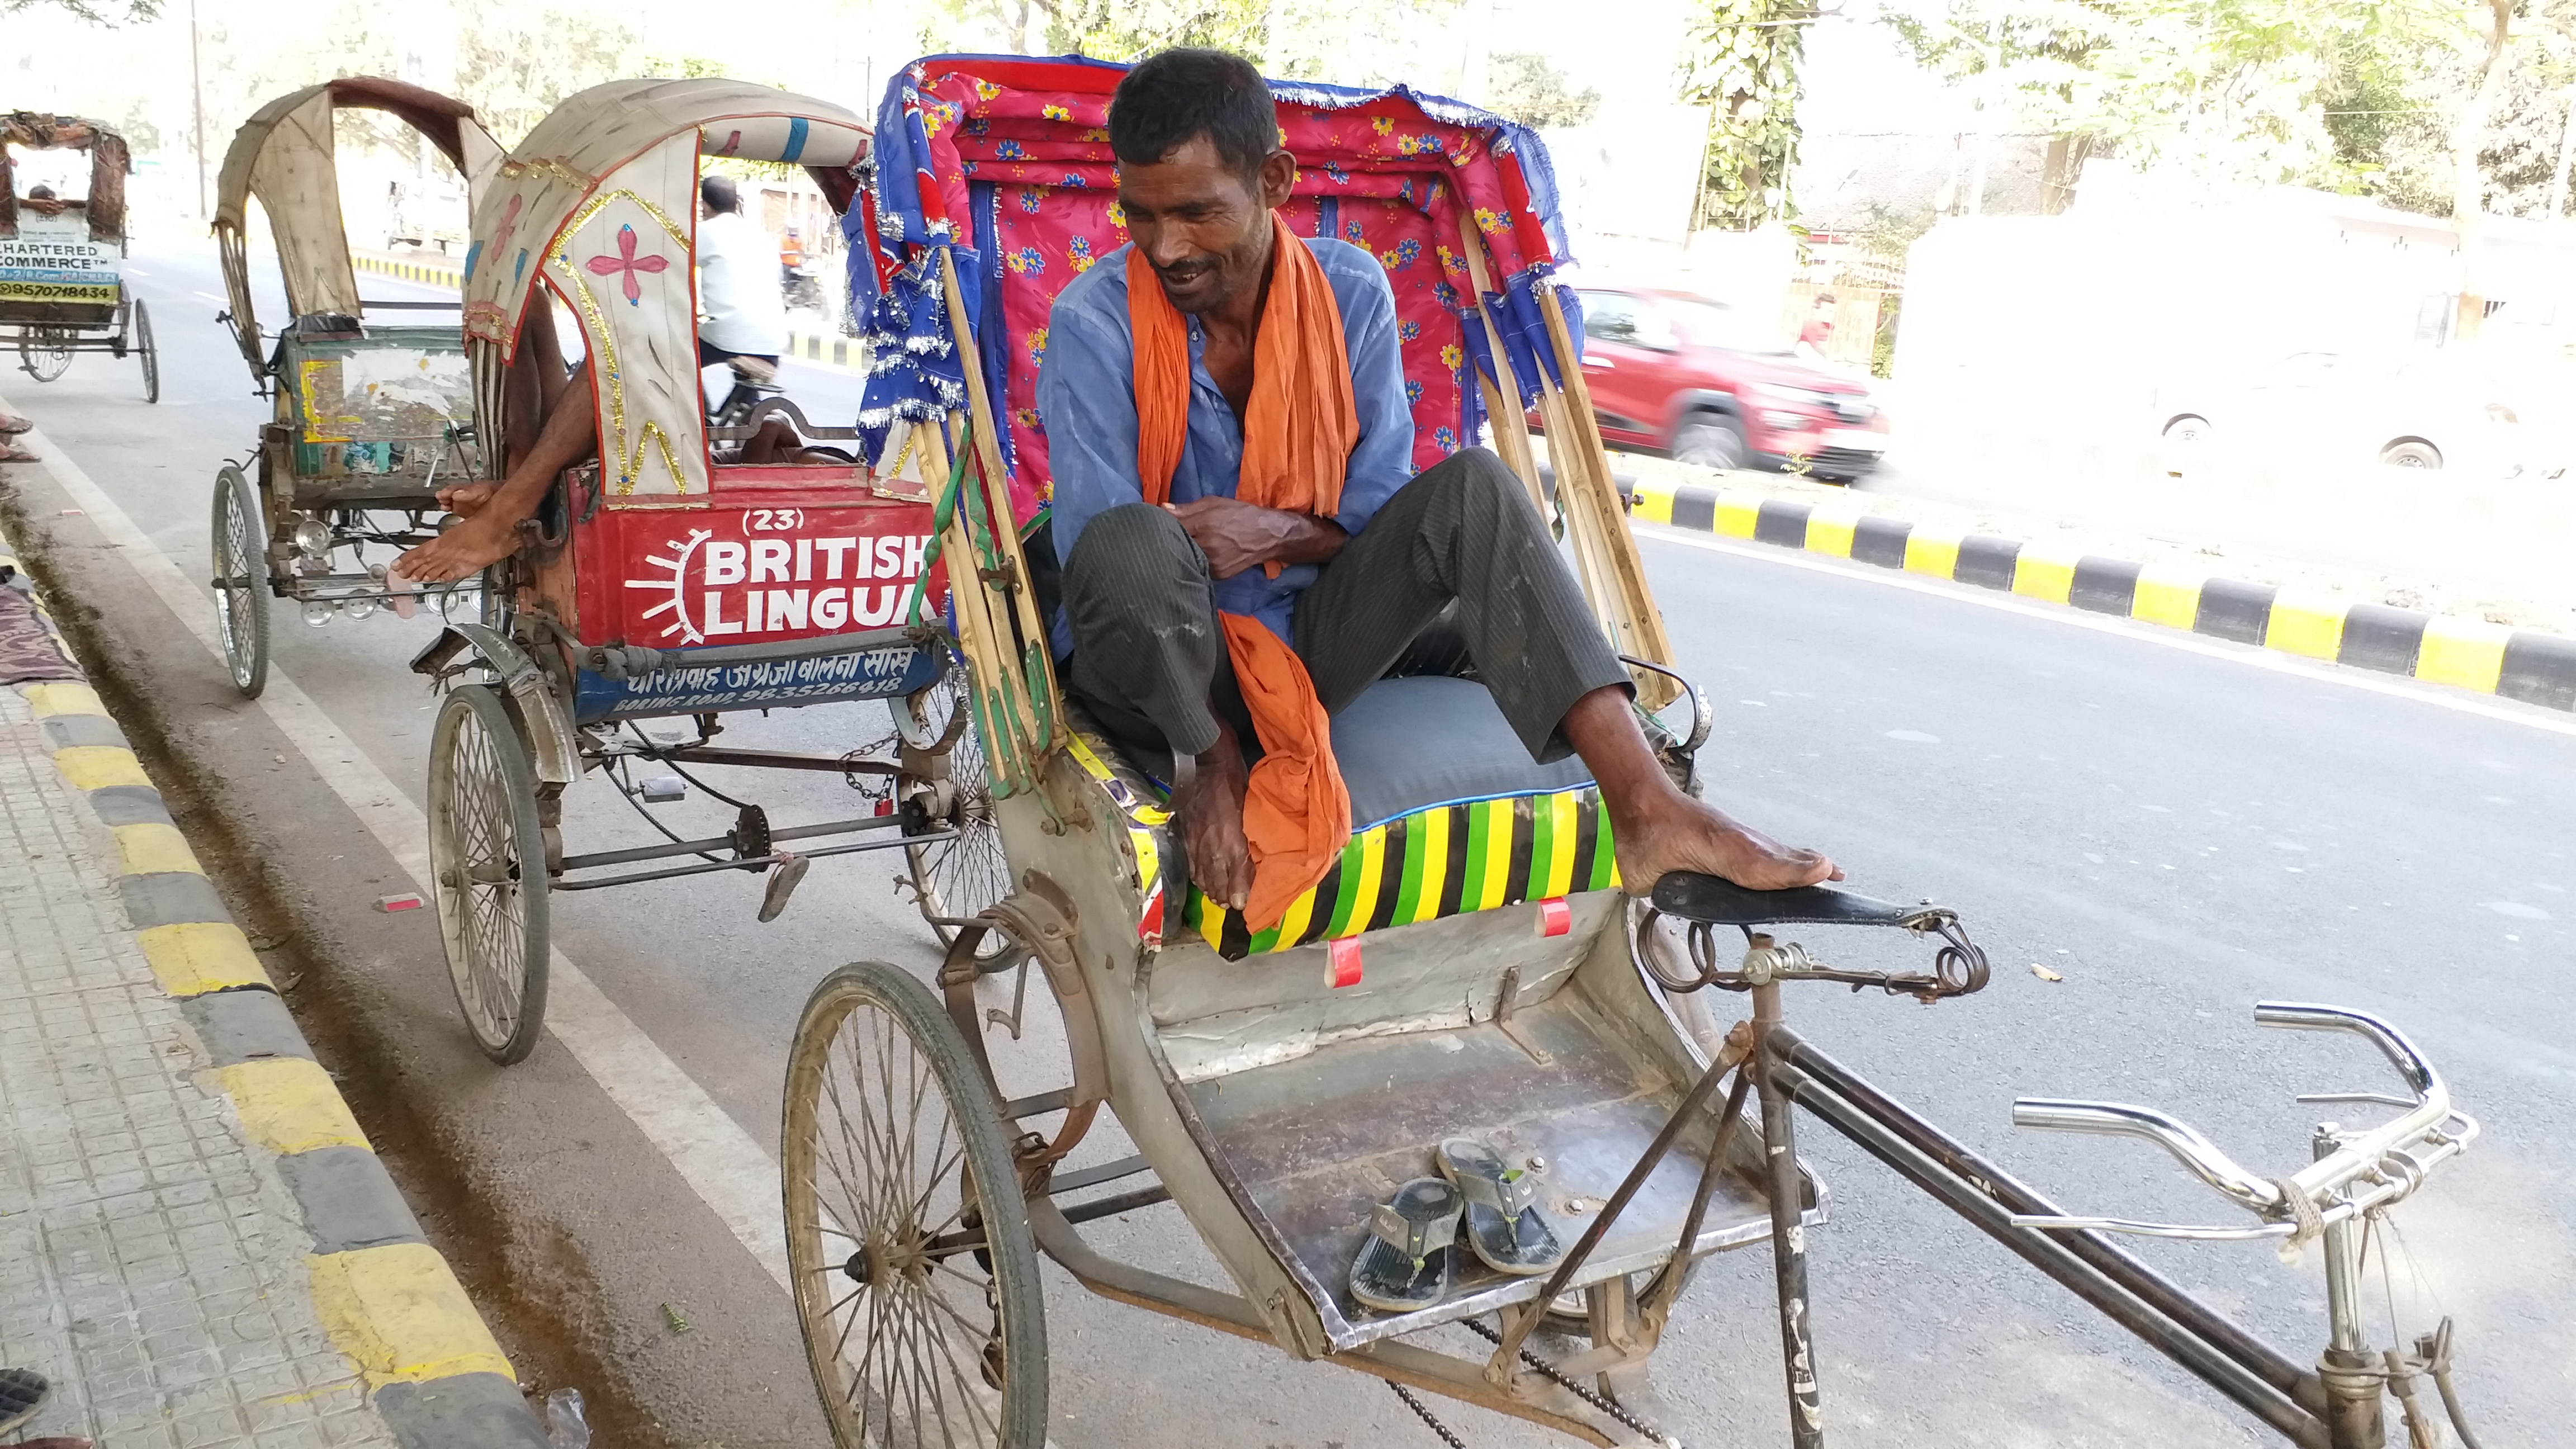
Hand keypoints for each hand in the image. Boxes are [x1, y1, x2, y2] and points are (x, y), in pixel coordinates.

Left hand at [1164, 496, 1346, 578]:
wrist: (1267, 536)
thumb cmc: (1240, 514)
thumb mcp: (1214, 503)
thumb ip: (1187, 508)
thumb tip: (1162, 508)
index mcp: (1203, 524)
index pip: (1170, 527)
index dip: (1159, 525)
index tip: (1149, 523)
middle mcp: (1206, 546)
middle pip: (1175, 546)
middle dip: (1166, 541)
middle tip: (1157, 537)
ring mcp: (1212, 563)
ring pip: (1185, 560)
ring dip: (1178, 554)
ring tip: (1173, 548)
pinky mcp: (1217, 576)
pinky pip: (1197, 569)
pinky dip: (1191, 563)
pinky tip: (1189, 558)